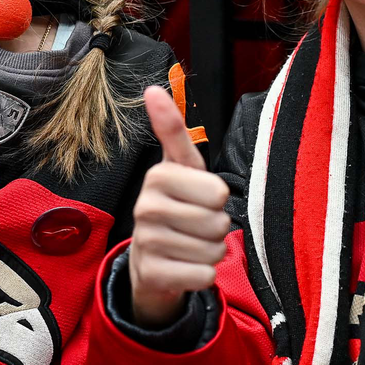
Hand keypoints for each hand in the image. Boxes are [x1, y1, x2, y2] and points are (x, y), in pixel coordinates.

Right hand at [129, 85, 230, 327]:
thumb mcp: (180, 166)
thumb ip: (172, 129)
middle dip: (217, 228)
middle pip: (218, 223)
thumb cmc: (176, 206)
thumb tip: (152, 88)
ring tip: (190, 245)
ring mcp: (145, 242)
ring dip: (210, 252)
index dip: (219, 199)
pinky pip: (203, 276)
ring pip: (212, 250)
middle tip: (196, 225)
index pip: (218, 192)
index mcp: (158, 176)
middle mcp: (146, 207)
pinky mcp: (151, 274)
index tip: (201, 198)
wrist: (151, 261)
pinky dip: (203, 275)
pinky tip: (185, 267)